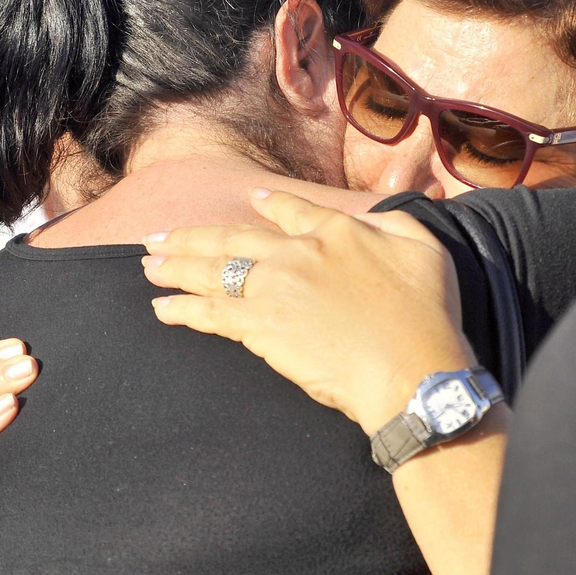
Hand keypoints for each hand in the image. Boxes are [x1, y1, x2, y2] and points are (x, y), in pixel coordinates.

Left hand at [142, 188, 473, 433]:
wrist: (411, 372)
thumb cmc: (427, 316)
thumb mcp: (426, 248)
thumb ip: (392, 221)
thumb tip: (367, 217)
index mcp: (336, 231)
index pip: (290, 210)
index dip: (266, 205)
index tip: (247, 202)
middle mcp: (297, 253)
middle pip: (231, 238)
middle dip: (191, 237)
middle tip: (157, 237)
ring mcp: (275, 289)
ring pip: (212, 272)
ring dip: (176, 268)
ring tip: (148, 266)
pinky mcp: (261, 328)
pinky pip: (211, 314)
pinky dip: (183, 310)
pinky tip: (162, 308)